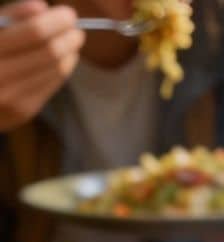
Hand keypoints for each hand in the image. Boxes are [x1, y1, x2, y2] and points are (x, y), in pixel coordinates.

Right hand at [0, 1, 82, 131]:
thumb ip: (10, 16)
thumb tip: (41, 6)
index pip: (34, 32)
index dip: (56, 21)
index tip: (68, 14)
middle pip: (50, 52)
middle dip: (69, 37)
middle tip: (76, 29)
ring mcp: (10, 97)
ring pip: (56, 69)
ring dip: (70, 53)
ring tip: (70, 41)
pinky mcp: (22, 111)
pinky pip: (52, 85)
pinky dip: (62, 68)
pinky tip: (61, 59)